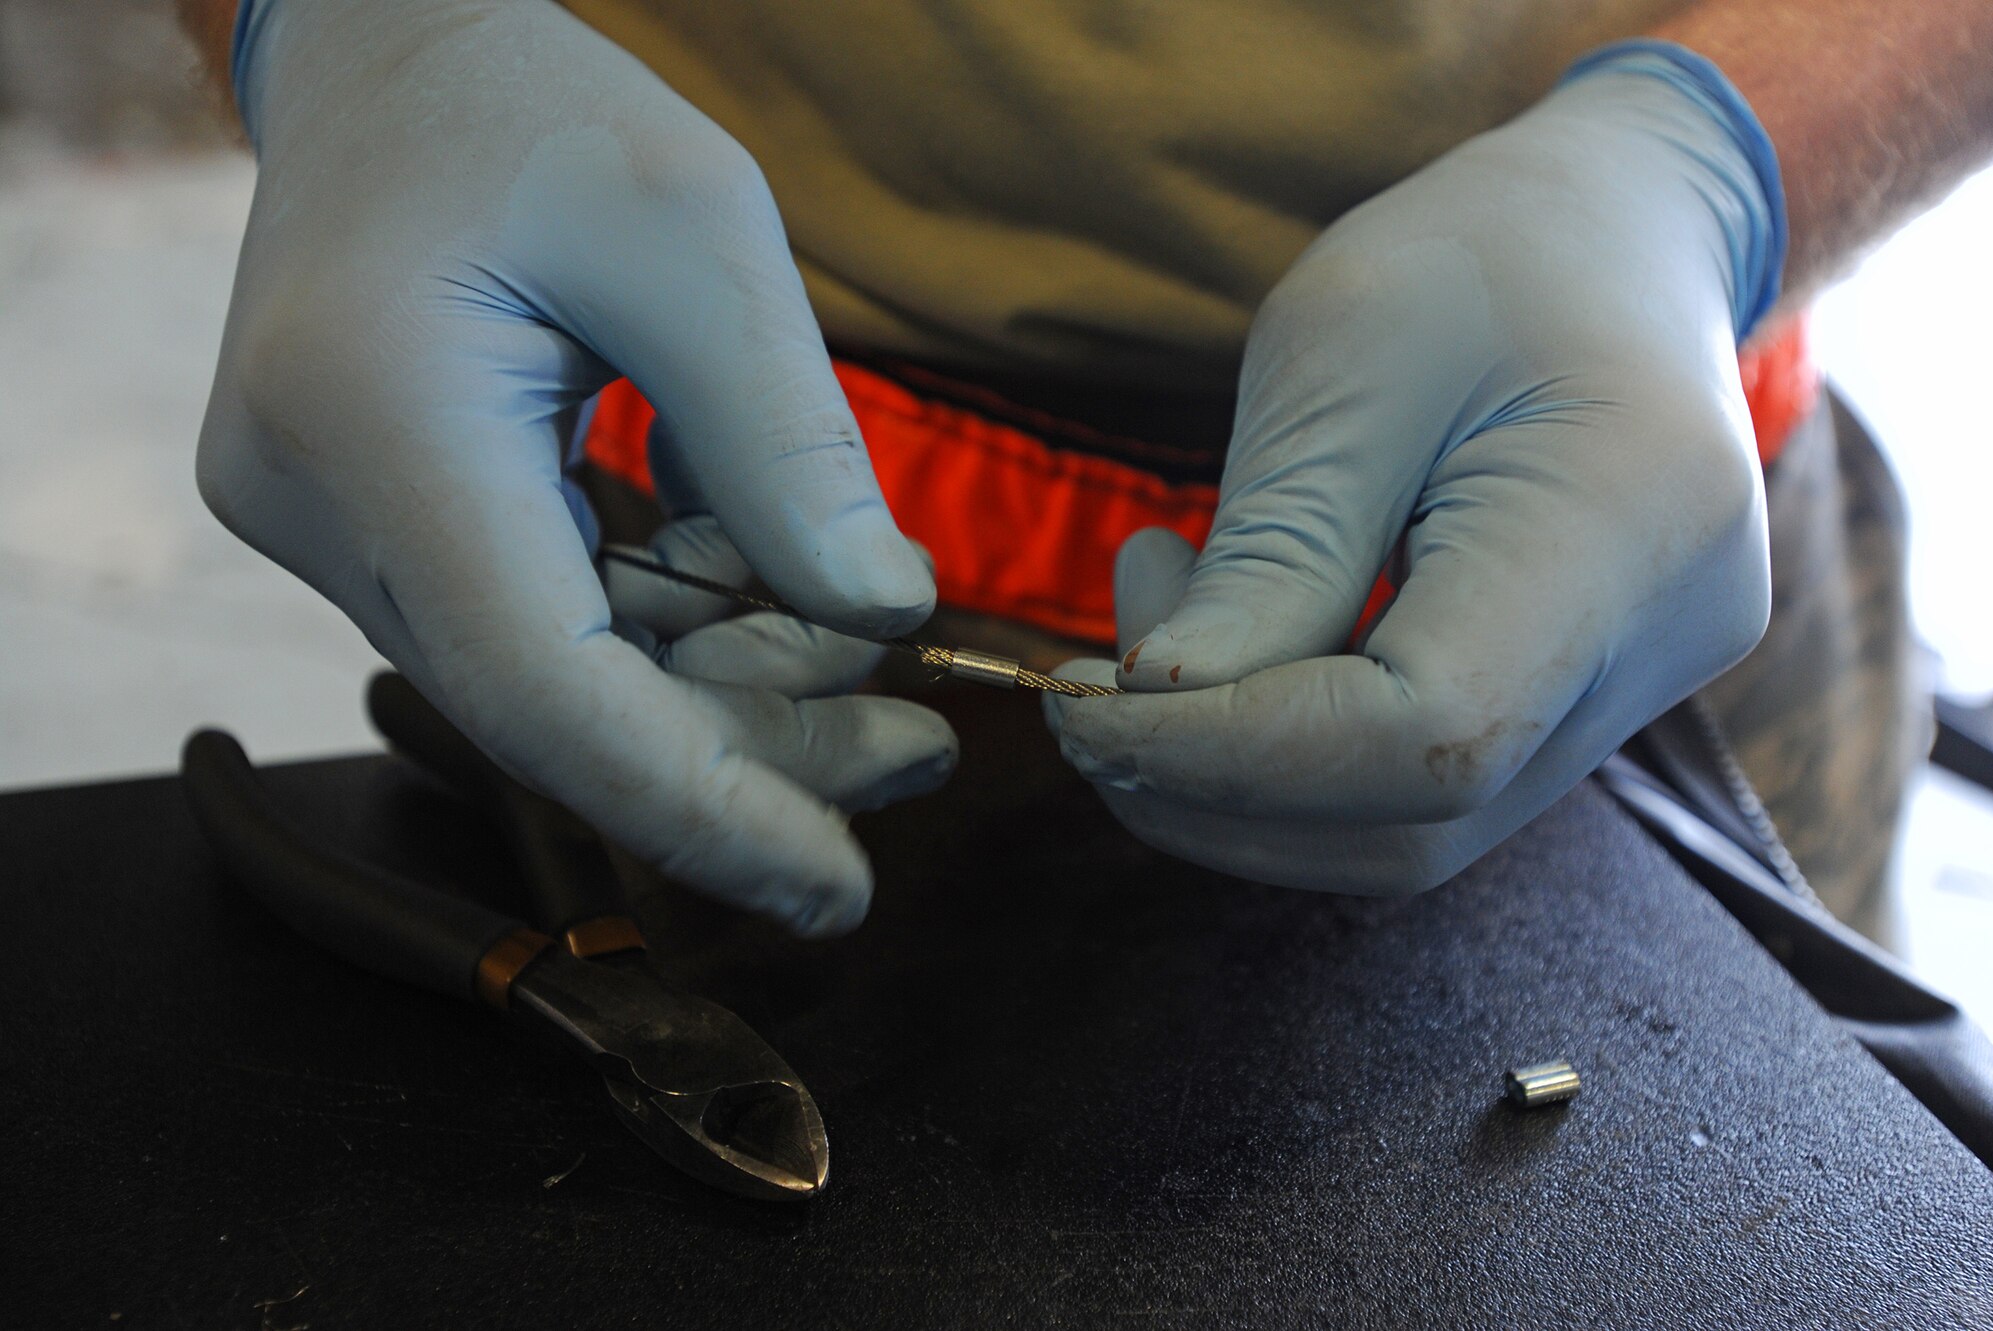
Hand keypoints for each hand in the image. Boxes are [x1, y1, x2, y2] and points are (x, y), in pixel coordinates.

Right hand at [199, 0, 954, 934]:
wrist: (391, 56)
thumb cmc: (537, 107)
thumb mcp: (700, 234)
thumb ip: (791, 443)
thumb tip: (883, 616)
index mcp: (374, 416)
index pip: (545, 691)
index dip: (704, 809)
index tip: (841, 888)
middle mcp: (314, 501)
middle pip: (563, 708)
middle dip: (753, 747)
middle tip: (920, 743)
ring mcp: (323, 526)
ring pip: (558, 684)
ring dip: (721, 680)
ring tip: (858, 626)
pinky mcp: (364, 530)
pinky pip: (537, 628)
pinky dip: (662, 625)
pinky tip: (752, 569)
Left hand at [1046, 43, 1783, 894]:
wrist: (1620, 232)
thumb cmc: (1479, 254)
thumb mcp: (1343, 354)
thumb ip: (1269, 550)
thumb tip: (1154, 710)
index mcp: (1630, 526)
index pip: (1425, 736)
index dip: (1232, 752)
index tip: (1080, 700)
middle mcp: (1662, 644)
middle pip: (1416, 817)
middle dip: (1213, 780)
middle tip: (1092, 667)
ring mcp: (1636, 692)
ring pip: (1412, 828)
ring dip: (1241, 775)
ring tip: (1160, 613)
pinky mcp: (1584, 707)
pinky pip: (1426, 786)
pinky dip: (1298, 750)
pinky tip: (1236, 639)